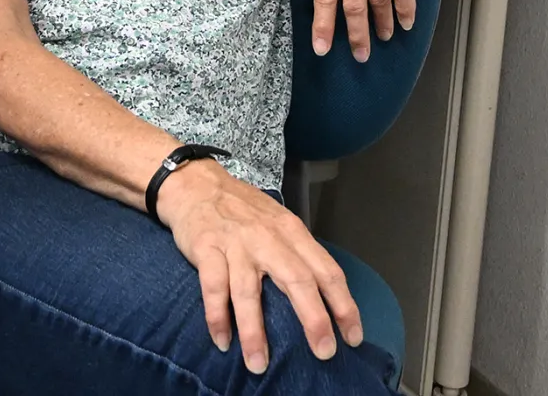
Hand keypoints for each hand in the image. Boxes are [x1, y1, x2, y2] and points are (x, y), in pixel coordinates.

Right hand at [158, 159, 362, 372]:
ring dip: (254, 332)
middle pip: (296, 280)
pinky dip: (217, 317)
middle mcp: (267, 237)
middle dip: (313, 319)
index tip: (353, 338)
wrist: (194, 183)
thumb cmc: (243, 210)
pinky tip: (222, 341)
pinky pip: (213, 288)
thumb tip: (325, 300)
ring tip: (258, 365)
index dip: (343, 305)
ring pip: (248, 292)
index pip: (326, 270)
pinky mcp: (206, 248)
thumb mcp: (278, 222)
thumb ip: (298, 253)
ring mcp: (235, 244)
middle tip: (324, 353)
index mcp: (291, 231)